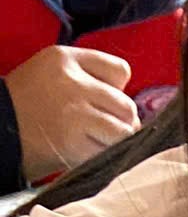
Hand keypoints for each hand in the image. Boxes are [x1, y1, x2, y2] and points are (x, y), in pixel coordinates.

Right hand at [6, 47, 138, 181]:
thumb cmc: (28, 104)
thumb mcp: (51, 72)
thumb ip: (88, 77)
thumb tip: (130, 109)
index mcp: (65, 59)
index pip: (120, 71)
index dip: (117, 90)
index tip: (103, 102)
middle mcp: (72, 83)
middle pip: (126, 105)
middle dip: (122, 121)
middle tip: (104, 130)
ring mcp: (75, 114)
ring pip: (124, 131)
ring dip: (117, 141)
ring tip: (97, 142)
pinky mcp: (76, 143)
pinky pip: (111, 152)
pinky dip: (106, 157)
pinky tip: (87, 153)